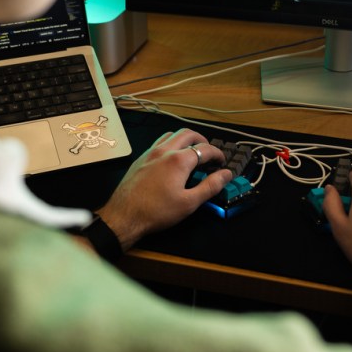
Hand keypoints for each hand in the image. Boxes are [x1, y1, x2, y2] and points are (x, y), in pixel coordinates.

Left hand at [96, 129, 231, 250]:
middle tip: (209, 154)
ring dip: (185, 139)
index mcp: (178, 160)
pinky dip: (171, 144)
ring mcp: (150, 152)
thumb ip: (210, 186)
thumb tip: (226, 174)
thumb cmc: (157, 212)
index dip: (217, 154)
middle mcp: (164, 150)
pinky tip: (171, 159)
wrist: (124, 216)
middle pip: (188, 134)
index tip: (222, 163)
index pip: (205, 149)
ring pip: (171, 134)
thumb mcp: (189, 203)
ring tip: (192, 153)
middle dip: (202, 140)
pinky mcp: (140, 159)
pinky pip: (159, 142)